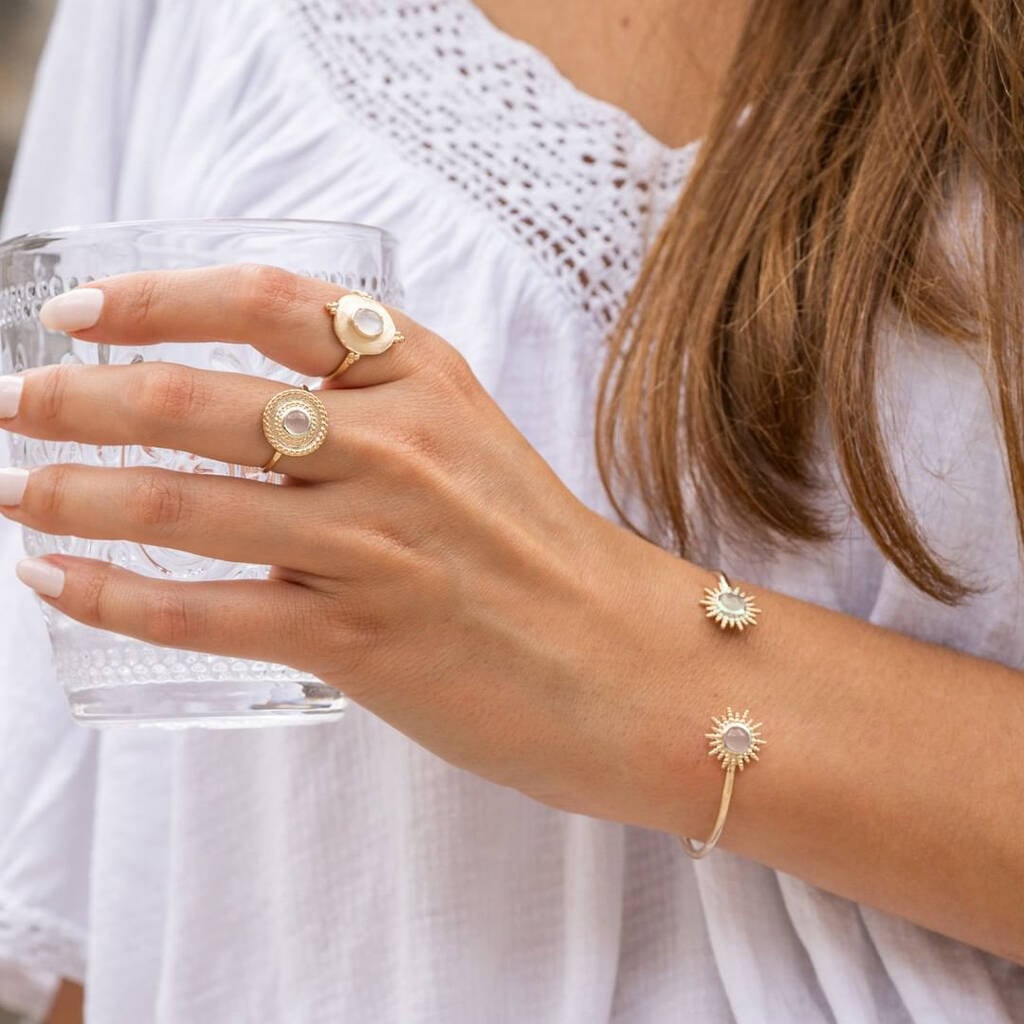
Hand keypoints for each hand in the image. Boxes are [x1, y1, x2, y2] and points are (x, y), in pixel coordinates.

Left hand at [1, 265, 695, 826]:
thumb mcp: (472, 439)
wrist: (624, 663)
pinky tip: (60, 581)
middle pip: (198, 397)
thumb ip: (373, 412)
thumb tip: (248, 420)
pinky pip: (205, 613)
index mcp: (425, 379)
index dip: (156, 296)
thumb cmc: (544, 554)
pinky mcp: (357, 638)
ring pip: (182, 502)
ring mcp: (373, 542)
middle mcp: (394, 445)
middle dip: (80, 397)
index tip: (81, 311)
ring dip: (73, 492)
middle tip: (19, 404)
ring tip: (18, 491)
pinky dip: (114, 596)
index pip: (268, 303)